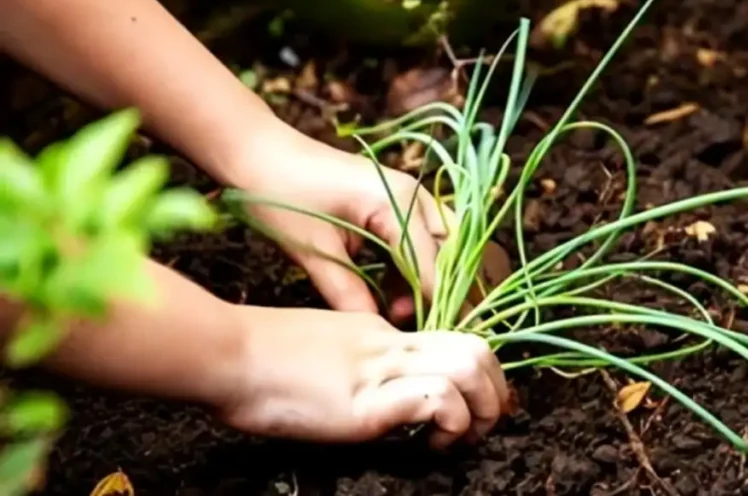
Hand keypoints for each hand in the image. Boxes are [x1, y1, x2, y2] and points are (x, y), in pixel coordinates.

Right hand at [219, 306, 508, 447]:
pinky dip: (448, 422)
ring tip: (459, 439)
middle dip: (495, 392)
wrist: (224, 353)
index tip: (479, 408)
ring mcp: (379, 370)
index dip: (481, 376)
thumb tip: (379, 390)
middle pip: (477, 349)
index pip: (454, 342)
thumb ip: (358, 362)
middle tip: (482, 426)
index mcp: (381, 333)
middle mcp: (390, 345)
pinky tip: (431, 443)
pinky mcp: (364, 402)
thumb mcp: (324, 350)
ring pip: (469, 368)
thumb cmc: (258, 357)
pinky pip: (432, 399)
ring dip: (480, 410)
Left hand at [232, 126, 454, 323]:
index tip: (421, 339)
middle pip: (446, 252)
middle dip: (436, 290)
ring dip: (424, 280)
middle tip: (414, 326)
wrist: (256, 152)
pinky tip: (391, 294)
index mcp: (398, 202)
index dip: (430, 304)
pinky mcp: (392, 202)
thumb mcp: (313, 250)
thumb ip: (347, 294)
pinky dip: (409, 268)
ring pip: (436, 246)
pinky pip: (416, 239)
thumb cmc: (280, 193)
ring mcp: (406, 196)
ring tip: (399, 312)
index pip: (431, 264)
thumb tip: (375, 334)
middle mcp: (413, 196)